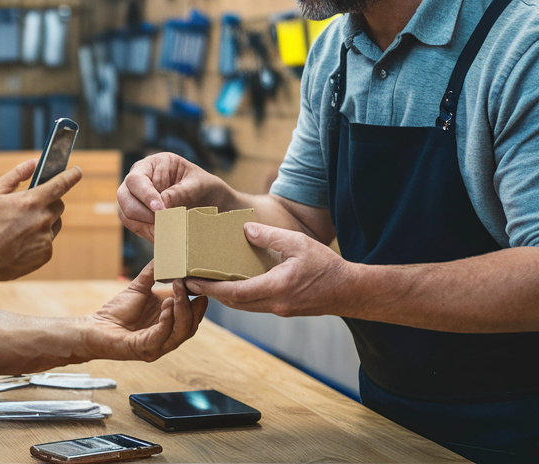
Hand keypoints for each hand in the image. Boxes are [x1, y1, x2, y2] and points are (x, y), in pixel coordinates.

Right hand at [0, 159, 82, 282]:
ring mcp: (45, 239)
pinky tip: (20, 242)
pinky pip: (48, 241)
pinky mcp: (45, 255)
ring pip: (54, 223)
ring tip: (20, 227)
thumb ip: (15, 175)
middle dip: (49, 201)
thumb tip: (34, 163)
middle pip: (58, 204)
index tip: (77, 171)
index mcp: (31, 201)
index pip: (61, 184)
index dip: (71, 175)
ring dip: (44, 221)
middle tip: (31, 206)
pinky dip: (38, 239)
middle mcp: (42, 220)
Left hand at [82, 262, 208, 361]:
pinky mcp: (143, 349)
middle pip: (190, 327)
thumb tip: (163, 254)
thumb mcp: (139, 289)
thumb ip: (152, 274)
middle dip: (192, 306)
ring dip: (182, 312)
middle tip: (188, 286)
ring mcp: (156, 346)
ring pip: (179, 333)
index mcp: (168, 325)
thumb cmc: (117, 311)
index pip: (192, 319)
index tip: (200, 284)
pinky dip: (167, 321)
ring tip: (177, 294)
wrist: (95, 327)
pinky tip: (166, 306)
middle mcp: (166, 338)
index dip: (198, 304)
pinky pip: (161, 337)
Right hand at [117, 153, 229, 241]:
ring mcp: (136, 196)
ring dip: (143, 225)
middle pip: (123, 195)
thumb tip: (161, 204)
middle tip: (162, 223)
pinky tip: (162, 236)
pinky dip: (145, 232)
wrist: (212, 202)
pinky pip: (133, 225)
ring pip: (125, 213)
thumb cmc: (205, 187)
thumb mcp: (198, 185)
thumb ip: (179, 192)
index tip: (161, 211)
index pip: (137, 179)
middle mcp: (140, 178)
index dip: (146, 196)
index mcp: (154, 164)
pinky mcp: (139, 214)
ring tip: (165, 231)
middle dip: (142, 212)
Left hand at [184, 223, 353, 316]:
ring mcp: (278, 310)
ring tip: (205, 284)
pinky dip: (238, 297)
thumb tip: (245, 230)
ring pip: (242, 306)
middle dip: (209, 294)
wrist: (350, 291)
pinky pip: (253, 305)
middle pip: (233, 303)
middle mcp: (274, 304)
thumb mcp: (299, 243)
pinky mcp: (282, 310)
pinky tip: (232, 285)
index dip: (209, 289)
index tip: (190, 282)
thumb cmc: (327, 266)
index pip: (233, 293)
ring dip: (223, 297)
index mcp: (276, 288)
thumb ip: (271, 237)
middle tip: (188, 283)